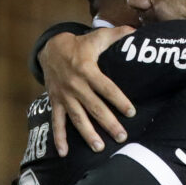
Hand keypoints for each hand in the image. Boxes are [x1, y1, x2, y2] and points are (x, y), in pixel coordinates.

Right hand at [39, 27, 135, 156]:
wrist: (49, 49)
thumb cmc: (79, 45)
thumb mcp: (96, 37)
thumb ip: (117, 35)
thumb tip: (135, 32)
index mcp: (88, 70)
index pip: (106, 88)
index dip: (119, 100)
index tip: (131, 112)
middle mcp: (76, 86)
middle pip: (94, 107)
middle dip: (108, 123)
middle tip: (121, 137)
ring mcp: (64, 96)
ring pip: (77, 118)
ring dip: (88, 134)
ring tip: (100, 148)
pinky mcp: (55, 103)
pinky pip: (57, 122)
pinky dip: (59, 138)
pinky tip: (64, 153)